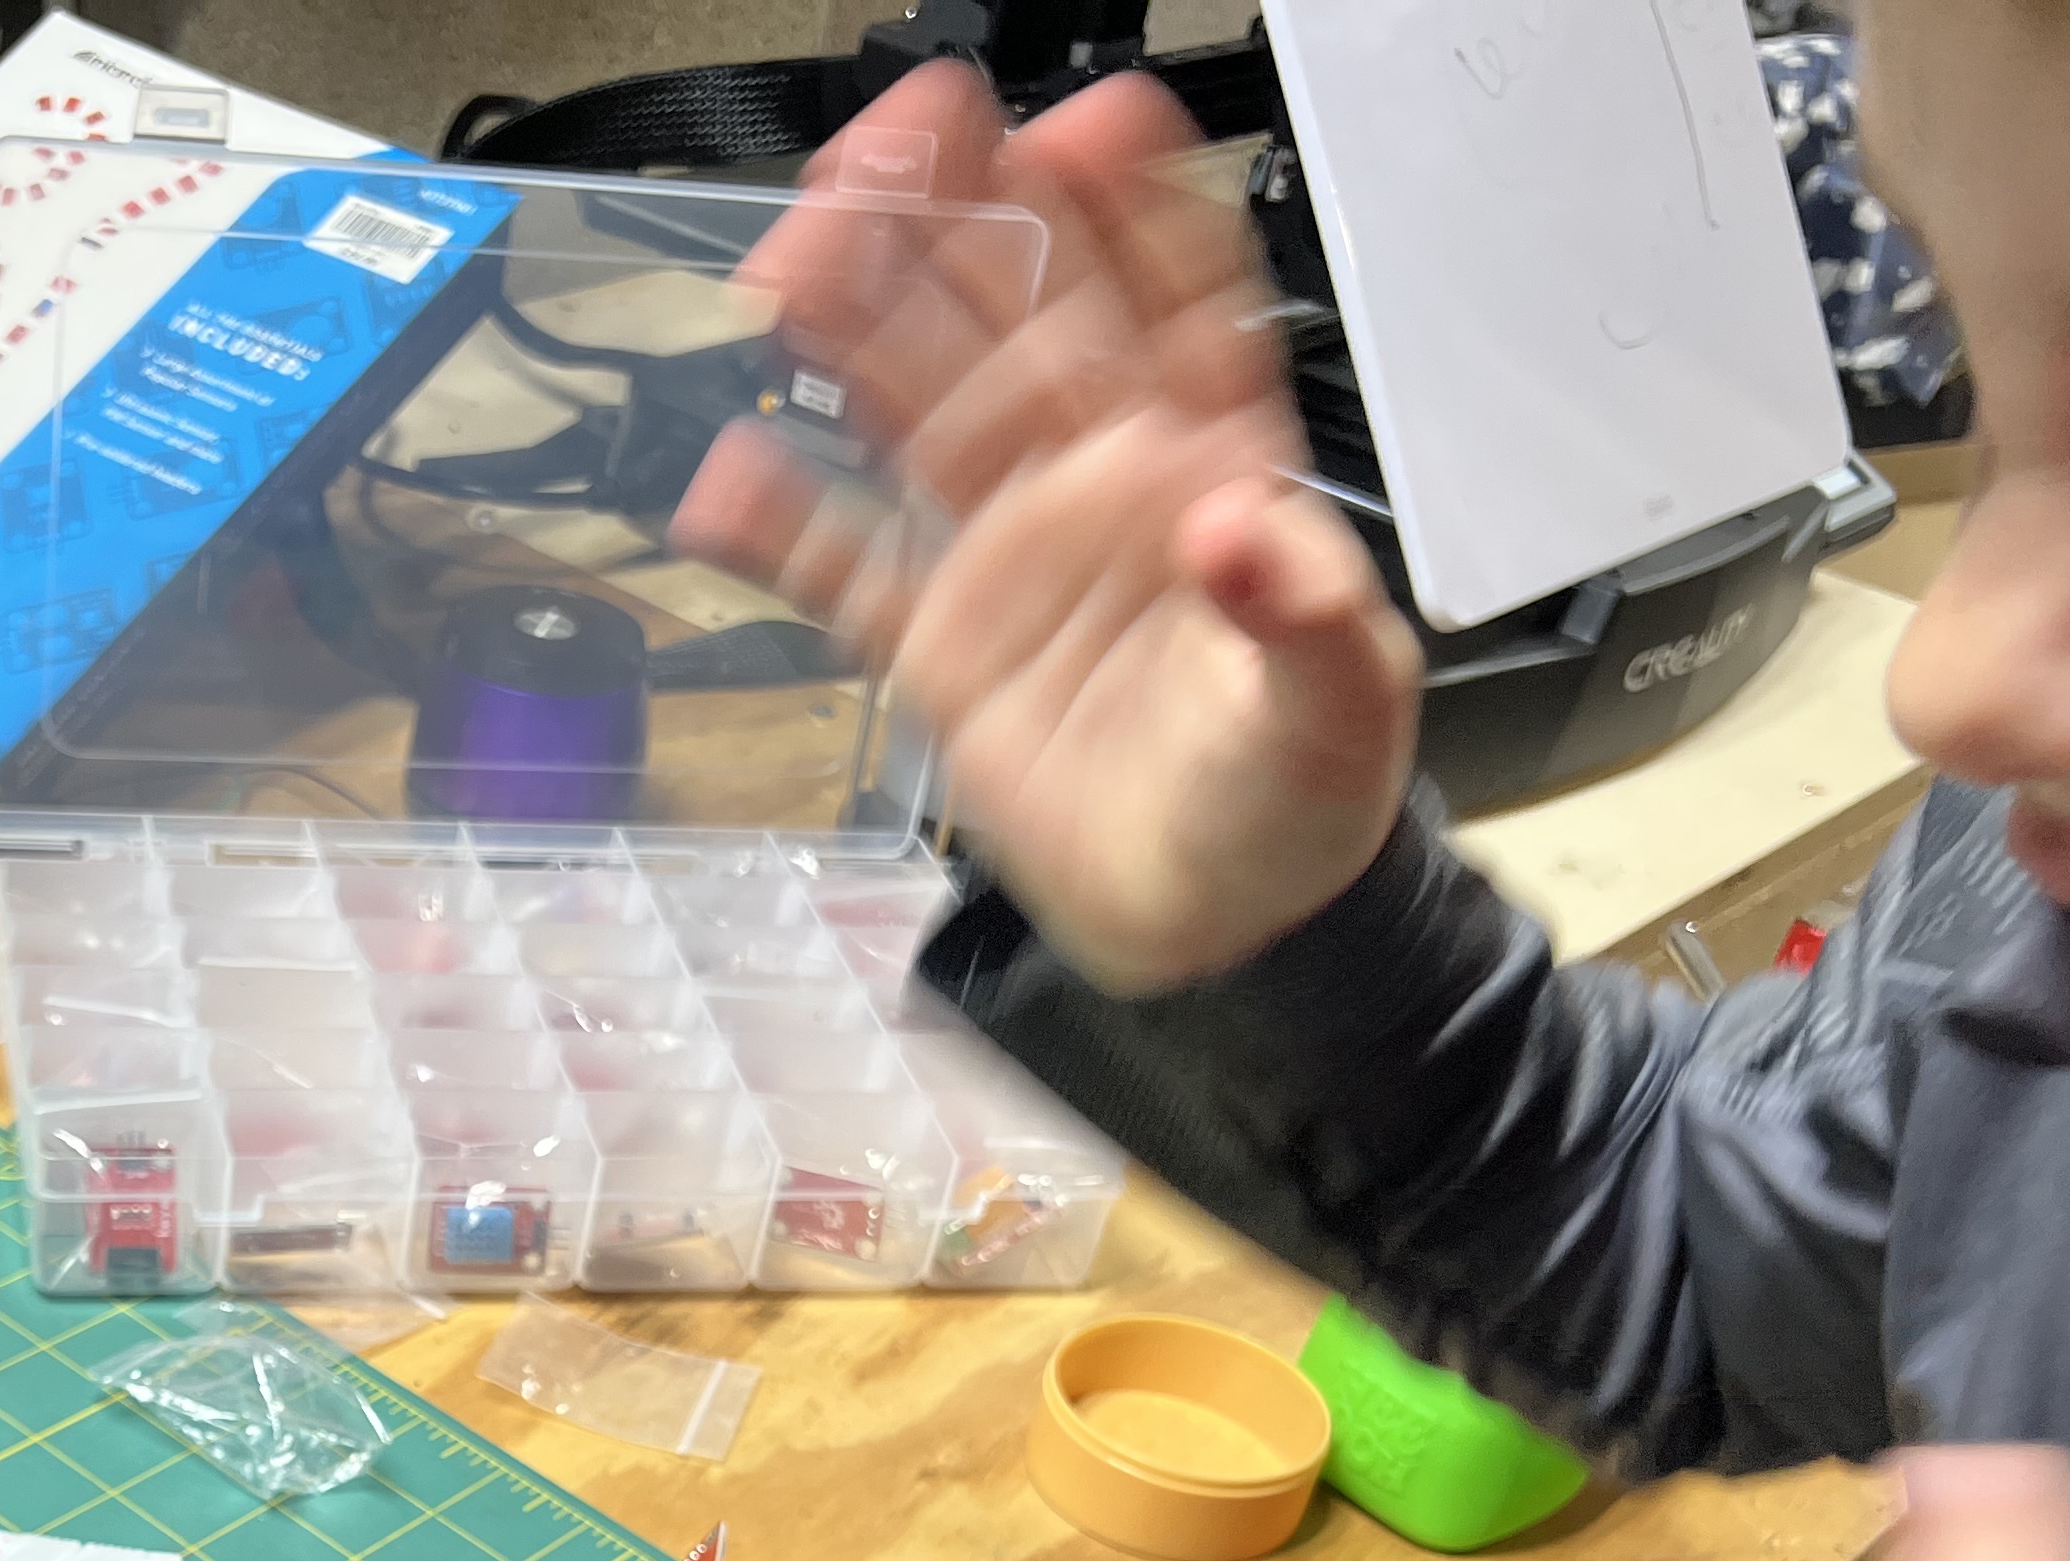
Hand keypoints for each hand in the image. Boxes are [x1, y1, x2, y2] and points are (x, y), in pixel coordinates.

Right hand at [670, 65, 1420, 992]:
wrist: (1225, 928)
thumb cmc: (1296, 798)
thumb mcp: (1342, 705)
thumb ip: (1302, 610)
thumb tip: (1238, 531)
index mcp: (1213, 464)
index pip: (1174, 297)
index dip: (1132, 203)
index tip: (1083, 122)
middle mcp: (1098, 484)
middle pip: (1017, 314)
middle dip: (954, 220)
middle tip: (892, 146)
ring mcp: (1009, 555)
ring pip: (919, 405)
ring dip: (855, 325)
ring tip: (792, 254)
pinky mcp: (938, 646)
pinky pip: (844, 568)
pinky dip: (781, 525)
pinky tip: (727, 472)